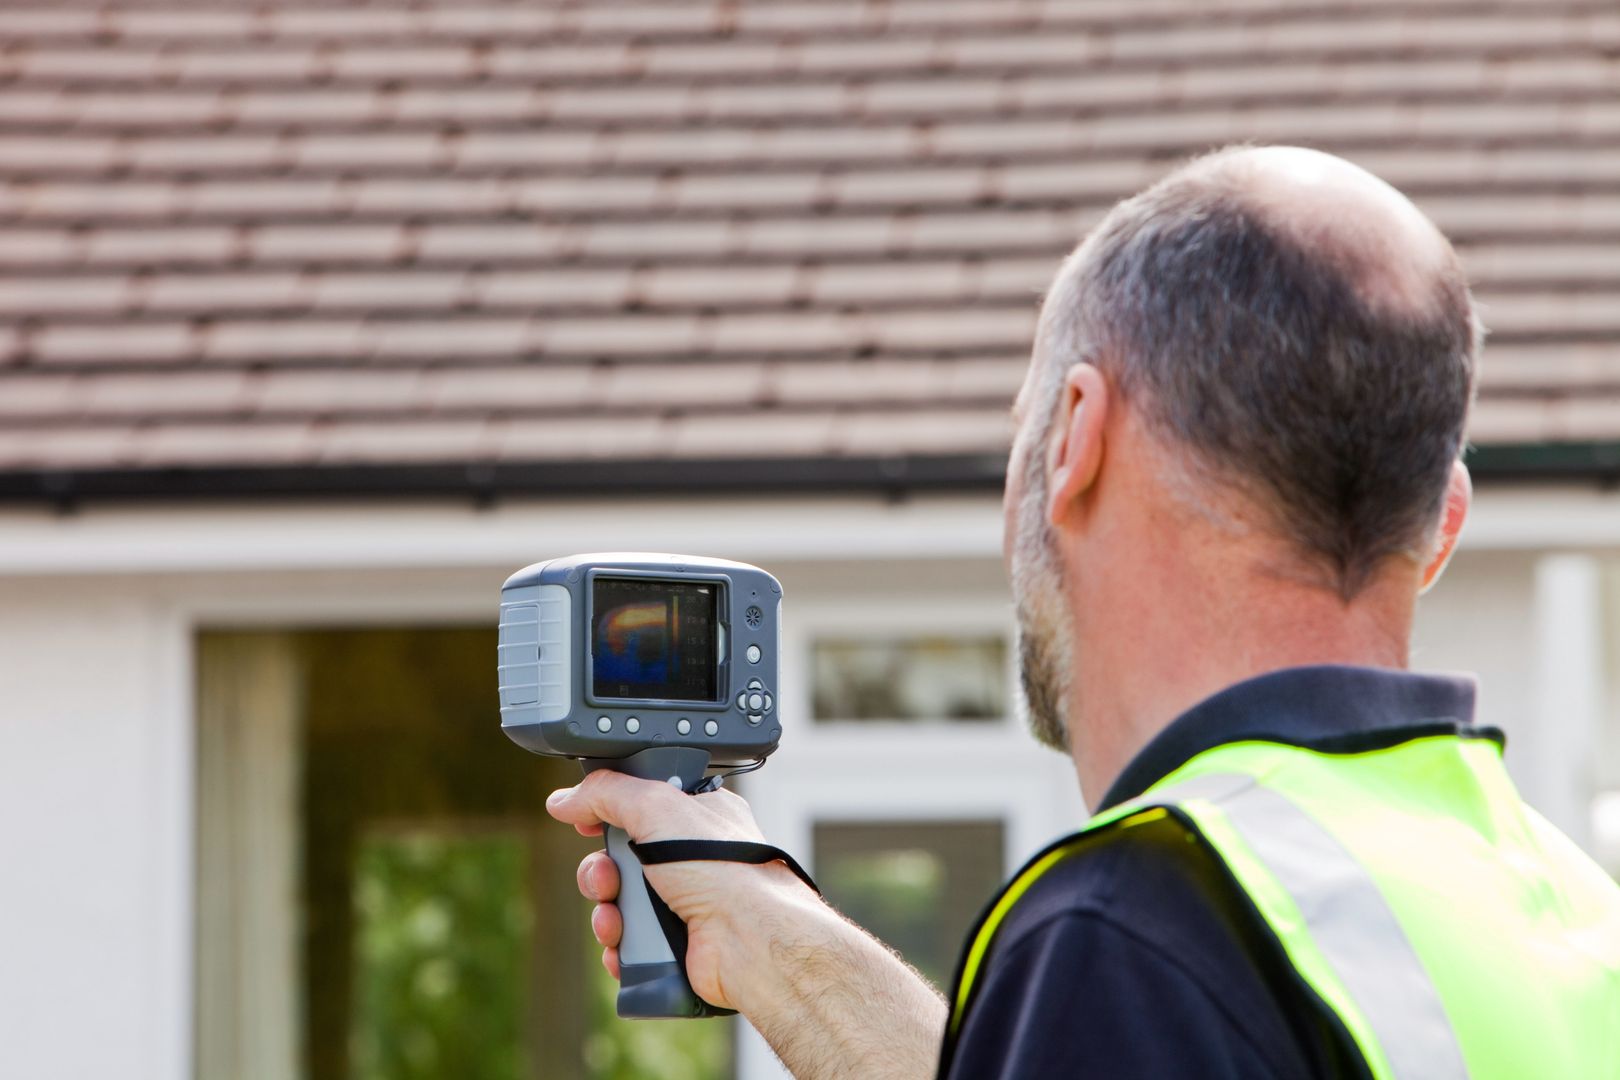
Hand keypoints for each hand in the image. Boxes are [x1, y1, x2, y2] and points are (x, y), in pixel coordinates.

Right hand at [546, 772, 815, 1011]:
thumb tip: (565, 799)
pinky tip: (621, 946)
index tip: (588, 822)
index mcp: (695, 816)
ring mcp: (684, 904)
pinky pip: (628, 945)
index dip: (609, 814)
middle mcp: (692, 859)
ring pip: (620, 904)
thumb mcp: (658, 807)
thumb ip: (607, 794)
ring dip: (605, 911)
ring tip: (614, 918)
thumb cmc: (723, 869)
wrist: (749, 937)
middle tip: (607, 877)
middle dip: (601, 870)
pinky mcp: (676, 945)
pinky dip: (618, 946)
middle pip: (621, 859)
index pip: (640, 806)